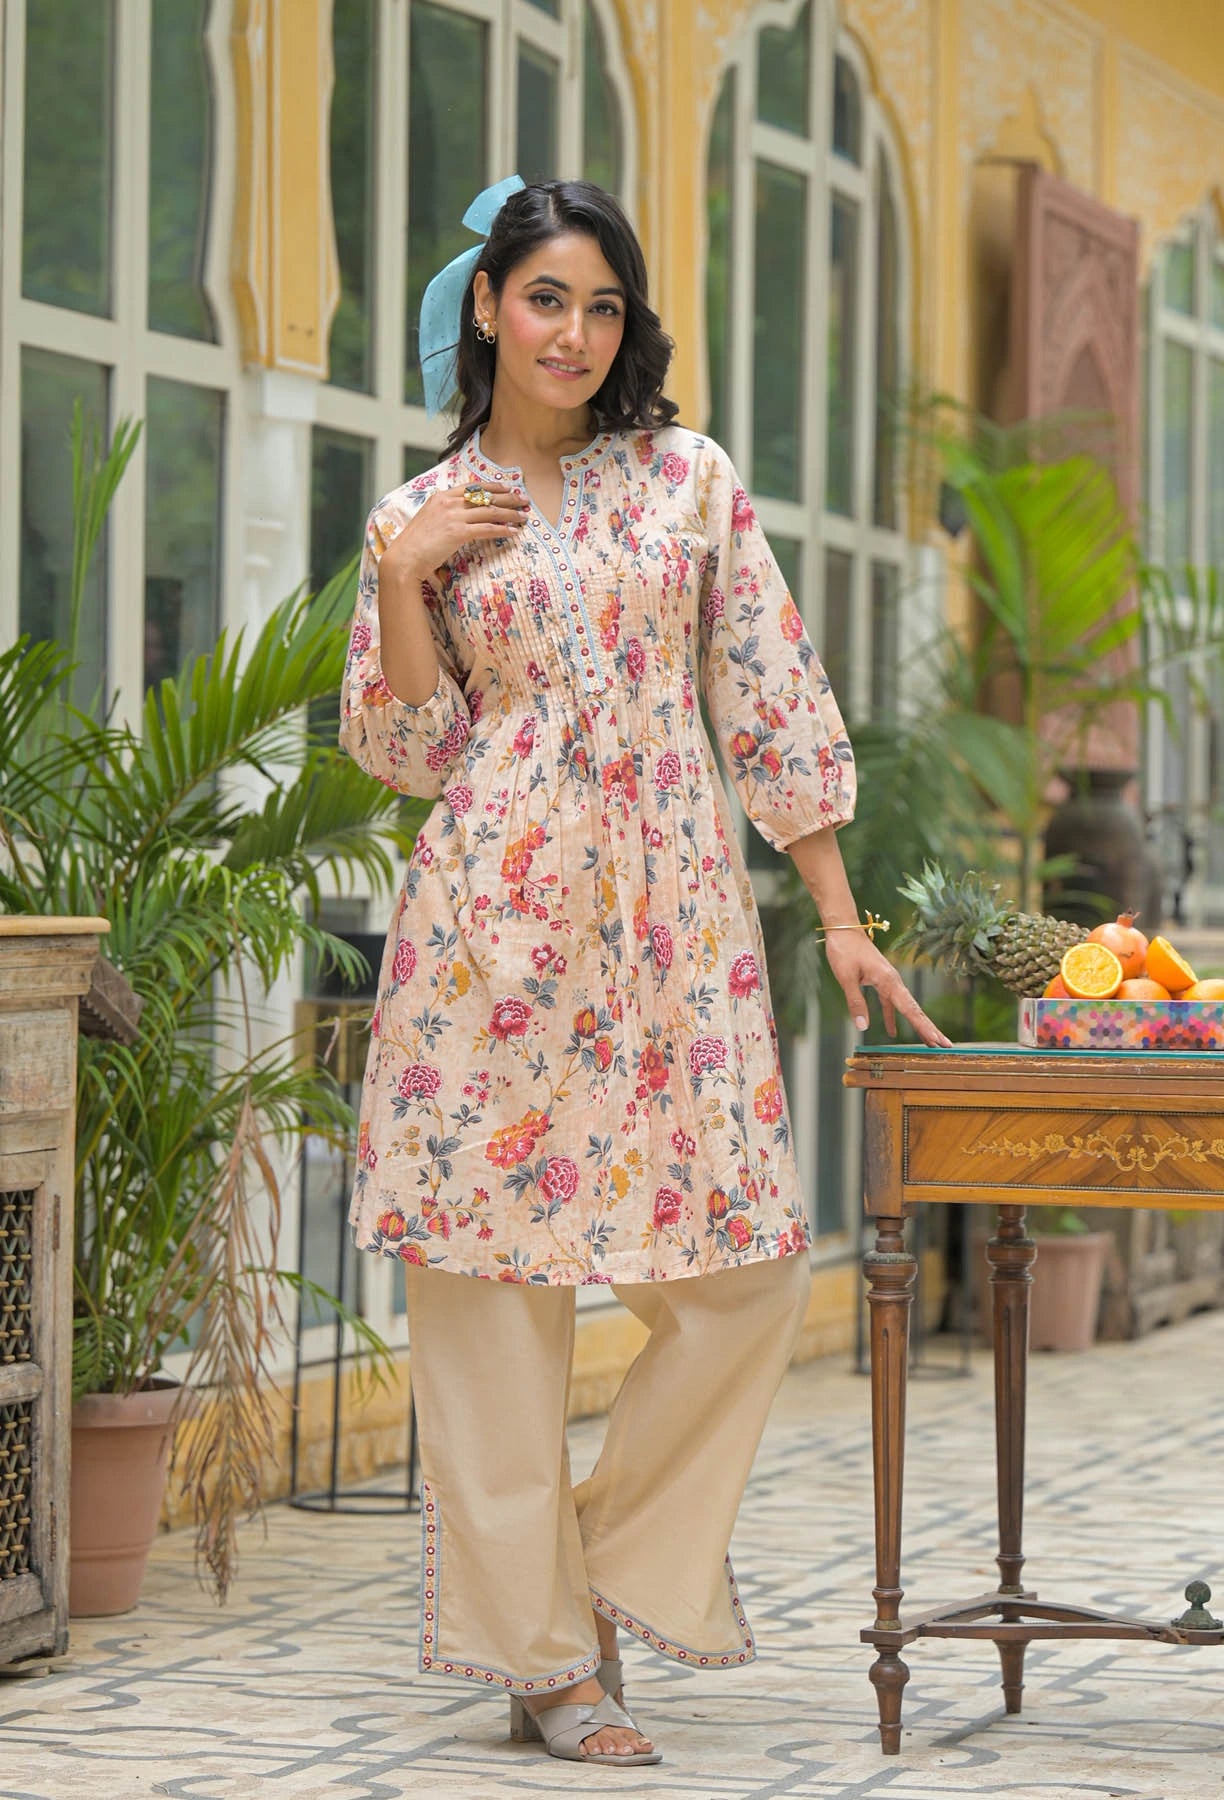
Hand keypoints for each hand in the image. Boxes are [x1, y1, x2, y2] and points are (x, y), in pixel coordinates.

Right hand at [380, 482, 529, 586]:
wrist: (404, 558)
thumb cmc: (415, 545)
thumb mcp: (430, 520)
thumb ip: (445, 513)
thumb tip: (461, 516)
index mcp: (441, 496)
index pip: (473, 486)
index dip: (493, 486)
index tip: (508, 487)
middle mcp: (448, 502)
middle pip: (485, 496)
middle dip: (508, 497)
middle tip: (524, 499)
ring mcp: (453, 516)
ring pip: (489, 511)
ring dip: (510, 513)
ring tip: (524, 516)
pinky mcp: (458, 532)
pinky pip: (487, 528)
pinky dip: (502, 529)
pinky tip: (513, 532)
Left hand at [823, 930, 952, 1047]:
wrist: (843, 929)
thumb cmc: (844, 950)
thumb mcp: (846, 977)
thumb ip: (855, 1002)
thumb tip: (862, 1027)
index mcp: (889, 980)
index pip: (910, 1009)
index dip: (924, 1027)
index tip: (938, 1041)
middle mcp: (893, 981)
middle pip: (915, 1010)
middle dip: (930, 1028)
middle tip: (946, 1046)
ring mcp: (888, 981)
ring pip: (906, 1007)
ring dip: (916, 1024)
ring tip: (928, 1042)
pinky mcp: (880, 981)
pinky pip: (890, 1003)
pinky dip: (892, 1017)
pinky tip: (891, 1031)